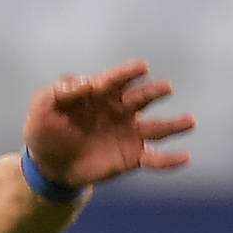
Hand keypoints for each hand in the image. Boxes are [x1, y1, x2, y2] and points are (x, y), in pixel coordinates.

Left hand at [21, 61, 194, 191]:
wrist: (48, 165)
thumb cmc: (46, 130)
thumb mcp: (42, 108)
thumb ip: (58, 92)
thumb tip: (86, 84)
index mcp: (101, 94)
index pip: (116, 80)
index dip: (128, 73)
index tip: (141, 67)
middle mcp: (121, 110)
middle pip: (142, 98)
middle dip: (154, 92)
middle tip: (165, 88)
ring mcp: (129, 133)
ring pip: (157, 128)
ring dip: (174, 125)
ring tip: (189, 122)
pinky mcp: (132, 157)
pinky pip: (154, 159)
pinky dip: (169, 160)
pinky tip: (185, 158)